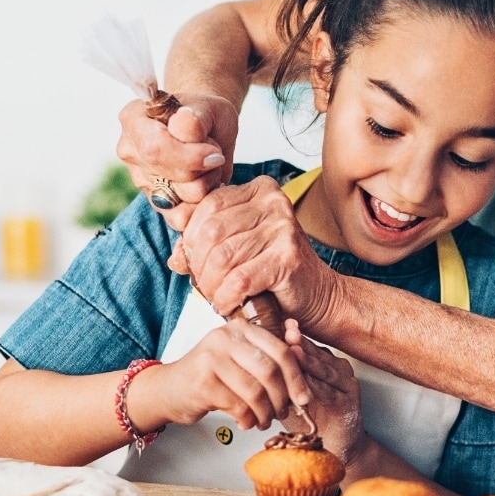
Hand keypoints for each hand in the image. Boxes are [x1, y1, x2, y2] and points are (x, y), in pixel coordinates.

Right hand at [115, 93, 238, 232]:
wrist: (209, 130)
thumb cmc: (205, 115)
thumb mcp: (207, 108)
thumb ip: (195, 118)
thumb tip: (182, 126)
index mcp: (133, 119)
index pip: (154, 148)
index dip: (191, 156)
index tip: (216, 152)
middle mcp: (131, 151)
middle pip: (169, 176)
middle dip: (203, 169)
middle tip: (213, 153)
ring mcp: (141, 179)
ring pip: (179, 198)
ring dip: (206, 184)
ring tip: (208, 166)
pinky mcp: (157, 203)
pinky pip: (180, 217)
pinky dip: (201, 205)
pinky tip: (206, 185)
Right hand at [146, 317, 309, 430]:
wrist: (167, 390)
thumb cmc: (209, 376)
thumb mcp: (240, 360)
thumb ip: (268, 359)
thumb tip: (304, 364)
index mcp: (240, 328)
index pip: (280, 350)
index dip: (297, 377)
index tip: (303, 397)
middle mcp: (225, 338)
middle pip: (270, 370)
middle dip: (283, 398)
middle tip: (283, 413)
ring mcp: (211, 358)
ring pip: (256, 391)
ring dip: (265, 413)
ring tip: (264, 420)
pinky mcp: (202, 382)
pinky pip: (239, 406)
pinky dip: (248, 419)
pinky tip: (246, 422)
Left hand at [181, 177, 339, 327]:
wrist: (319, 297)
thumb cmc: (275, 273)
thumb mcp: (238, 249)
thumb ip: (206, 245)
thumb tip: (175, 257)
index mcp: (260, 190)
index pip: (207, 206)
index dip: (192, 239)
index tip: (195, 262)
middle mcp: (274, 202)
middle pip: (211, 231)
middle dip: (199, 264)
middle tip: (205, 285)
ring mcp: (283, 228)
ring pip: (222, 257)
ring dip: (211, 285)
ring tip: (217, 297)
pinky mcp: (287, 258)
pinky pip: (239, 279)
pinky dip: (226, 298)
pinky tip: (229, 305)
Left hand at [279, 320, 363, 463]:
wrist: (337, 444)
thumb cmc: (312, 417)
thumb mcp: (291, 393)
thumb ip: (279, 376)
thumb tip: (252, 359)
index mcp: (324, 362)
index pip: (306, 345)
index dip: (291, 336)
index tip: (277, 323)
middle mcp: (337, 368)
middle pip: (315, 353)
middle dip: (298, 343)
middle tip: (286, 330)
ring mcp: (346, 384)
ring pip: (323, 369)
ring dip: (308, 361)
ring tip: (292, 351)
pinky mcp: (350, 401)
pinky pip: (329, 392)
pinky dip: (316, 386)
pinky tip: (304, 382)